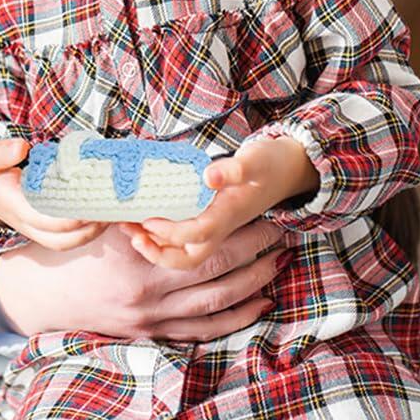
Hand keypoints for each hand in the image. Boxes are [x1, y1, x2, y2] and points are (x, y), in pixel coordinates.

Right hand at [0, 138, 104, 250]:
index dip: (66, 219)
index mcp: (17, 208)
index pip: (43, 221)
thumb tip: (22, 148)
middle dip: (86, 229)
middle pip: (61, 239)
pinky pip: (70, 239)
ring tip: (112, 215)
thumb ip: (3, 153)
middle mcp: (29, 225)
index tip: (87, 208)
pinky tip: (105, 218)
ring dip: (91, 233)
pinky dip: (89, 233)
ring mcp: (39, 231)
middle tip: (109, 211)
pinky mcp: (49, 230)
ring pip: (68, 242)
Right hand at [0, 219, 287, 340]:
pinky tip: (258, 305)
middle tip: (283, 235)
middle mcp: (151, 293)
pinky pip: (201, 332)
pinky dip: (233, 320)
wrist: (41, 296)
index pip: (205, 243)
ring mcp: (152, 319)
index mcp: (141, 257)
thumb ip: (140, 199)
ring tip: (279, 266)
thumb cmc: (73, 248)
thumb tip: (176, 169)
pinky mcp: (151, 335)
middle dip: (256, 254)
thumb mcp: (104, 217)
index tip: (263, 210)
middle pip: (219, 273)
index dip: (239, 230)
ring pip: (216, 305)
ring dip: (253, 285)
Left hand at [123, 136, 316, 270]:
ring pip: (183, 252)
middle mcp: (221, 227)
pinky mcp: (212, 220)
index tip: (147, 218)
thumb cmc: (271, 163)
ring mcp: (216, 227)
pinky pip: (184, 237)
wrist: (290, 170)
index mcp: (229, 215)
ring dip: (155, 244)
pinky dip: (162, 234)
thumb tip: (208, 175)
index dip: (170, 232)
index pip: (196, 234)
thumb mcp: (255, 160)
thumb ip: (233, 169)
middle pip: (187, 259)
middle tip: (130, 232)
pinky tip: (145, 217)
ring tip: (129, 226)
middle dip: (156, 252)